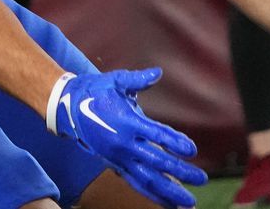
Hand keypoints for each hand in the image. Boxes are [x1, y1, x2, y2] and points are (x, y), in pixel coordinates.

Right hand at [48, 69, 206, 207]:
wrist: (69, 107)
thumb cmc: (96, 91)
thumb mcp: (116, 81)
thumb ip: (138, 79)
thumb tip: (158, 73)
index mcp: (127, 122)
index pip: (157, 135)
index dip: (175, 143)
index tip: (192, 150)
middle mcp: (124, 143)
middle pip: (157, 162)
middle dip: (180, 172)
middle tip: (201, 178)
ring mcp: (119, 157)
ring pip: (147, 179)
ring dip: (169, 192)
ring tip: (188, 202)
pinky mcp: (115, 164)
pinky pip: (136, 183)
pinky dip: (152, 195)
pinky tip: (168, 203)